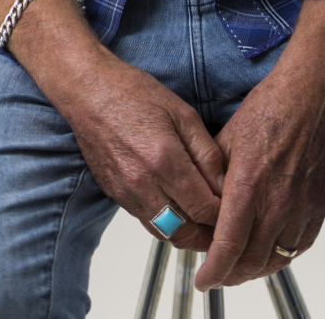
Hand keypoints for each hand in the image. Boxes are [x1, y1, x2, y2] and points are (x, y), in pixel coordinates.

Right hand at [55, 50, 225, 251]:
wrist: (89, 91)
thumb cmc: (134, 93)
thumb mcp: (183, 113)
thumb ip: (206, 153)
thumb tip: (224, 184)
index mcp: (165, 161)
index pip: (204, 209)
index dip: (224, 214)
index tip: (234, 209)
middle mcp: (144, 184)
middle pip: (184, 232)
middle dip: (206, 233)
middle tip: (221, 223)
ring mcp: (126, 193)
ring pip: (164, 232)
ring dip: (185, 231)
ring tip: (201, 218)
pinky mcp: (114, 195)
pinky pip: (145, 220)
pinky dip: (164, 221)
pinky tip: (175, 205)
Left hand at [192, 65, 324, 289]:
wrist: (311, 93)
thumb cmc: (271, 107)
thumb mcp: (227, 137)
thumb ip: (213, 174)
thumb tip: (201, 199)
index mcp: (249, 184)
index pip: (228, 246)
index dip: (213, 271)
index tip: (203, 279)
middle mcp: (277, 201)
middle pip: (251, 261)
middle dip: (230, 275)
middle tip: (217, 275)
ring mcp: (302, 206)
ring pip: (277, 259)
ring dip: (255, 270)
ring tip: (239, 267)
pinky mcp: (319, 205)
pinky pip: (300, 247)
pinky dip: (282, 257)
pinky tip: (270, 253)